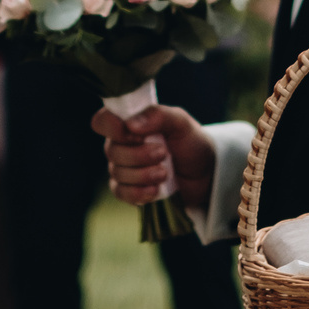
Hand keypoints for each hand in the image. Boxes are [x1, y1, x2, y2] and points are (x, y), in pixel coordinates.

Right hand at [91, 102, 213, 205]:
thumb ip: (158, 116)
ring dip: (142, 174)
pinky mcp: (130, 189)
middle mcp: (122, 144)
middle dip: (138, 155)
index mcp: (130, 123)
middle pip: (111, 150)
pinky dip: (137, 193)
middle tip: (163, 154)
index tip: (135, 134)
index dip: (112, 128)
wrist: (205, 173)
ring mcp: (124, 168)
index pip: (103, 121)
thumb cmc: (191, 143)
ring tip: (165, 173)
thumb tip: (131, 124)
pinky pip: (120, 192)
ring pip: (117, 173)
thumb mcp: (181, 123)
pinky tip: (155, 190)